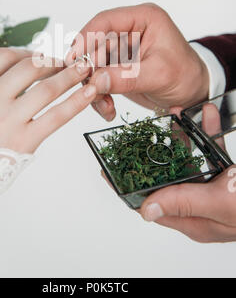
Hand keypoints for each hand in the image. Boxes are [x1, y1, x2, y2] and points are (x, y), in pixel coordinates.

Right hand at [0, 47, 96, 153]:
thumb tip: (4, 74)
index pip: (4, 56)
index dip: (27, 53)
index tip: (39, 56)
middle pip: (30, 67)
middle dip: (53, 61)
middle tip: (66, 62)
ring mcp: (6, 119)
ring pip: (47, 88)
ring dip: (70, 75)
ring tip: (85, 68)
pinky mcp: (24, 142)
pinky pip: (57, 116)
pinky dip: (77, 101)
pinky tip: (90, 93)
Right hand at [66, 3, 208, 120]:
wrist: (193, 93)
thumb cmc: (186, 75)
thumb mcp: (159, 75)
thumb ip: (127, 78)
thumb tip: (97, 81)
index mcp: (143, 19)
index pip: (106, 21)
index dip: (87, 37)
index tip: (75, 56)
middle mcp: (129, 31)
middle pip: (95, 45)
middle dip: (90, 69)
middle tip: (89, 88)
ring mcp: (121, 50)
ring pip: (93, 64)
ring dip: (94, 86)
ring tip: (103, 104)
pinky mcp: (117, 67)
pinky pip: (99, 78)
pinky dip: (100, 94)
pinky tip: (108, 107)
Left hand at [140, 103, 235, 242]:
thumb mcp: (222, 202)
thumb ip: (184, 202)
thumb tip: (146, 211)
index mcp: (194, 220)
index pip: (150, 204)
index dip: (128, 187)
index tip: (108, 168)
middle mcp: (200, 205)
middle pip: (166, 177)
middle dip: (156, 151)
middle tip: (145, 129)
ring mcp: (214, 188)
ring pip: (189, 160)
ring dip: (184, 136)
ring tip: (180, 113)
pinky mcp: (228, 174)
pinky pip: (212, 152)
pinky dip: (209, 133)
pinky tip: (208, 114)